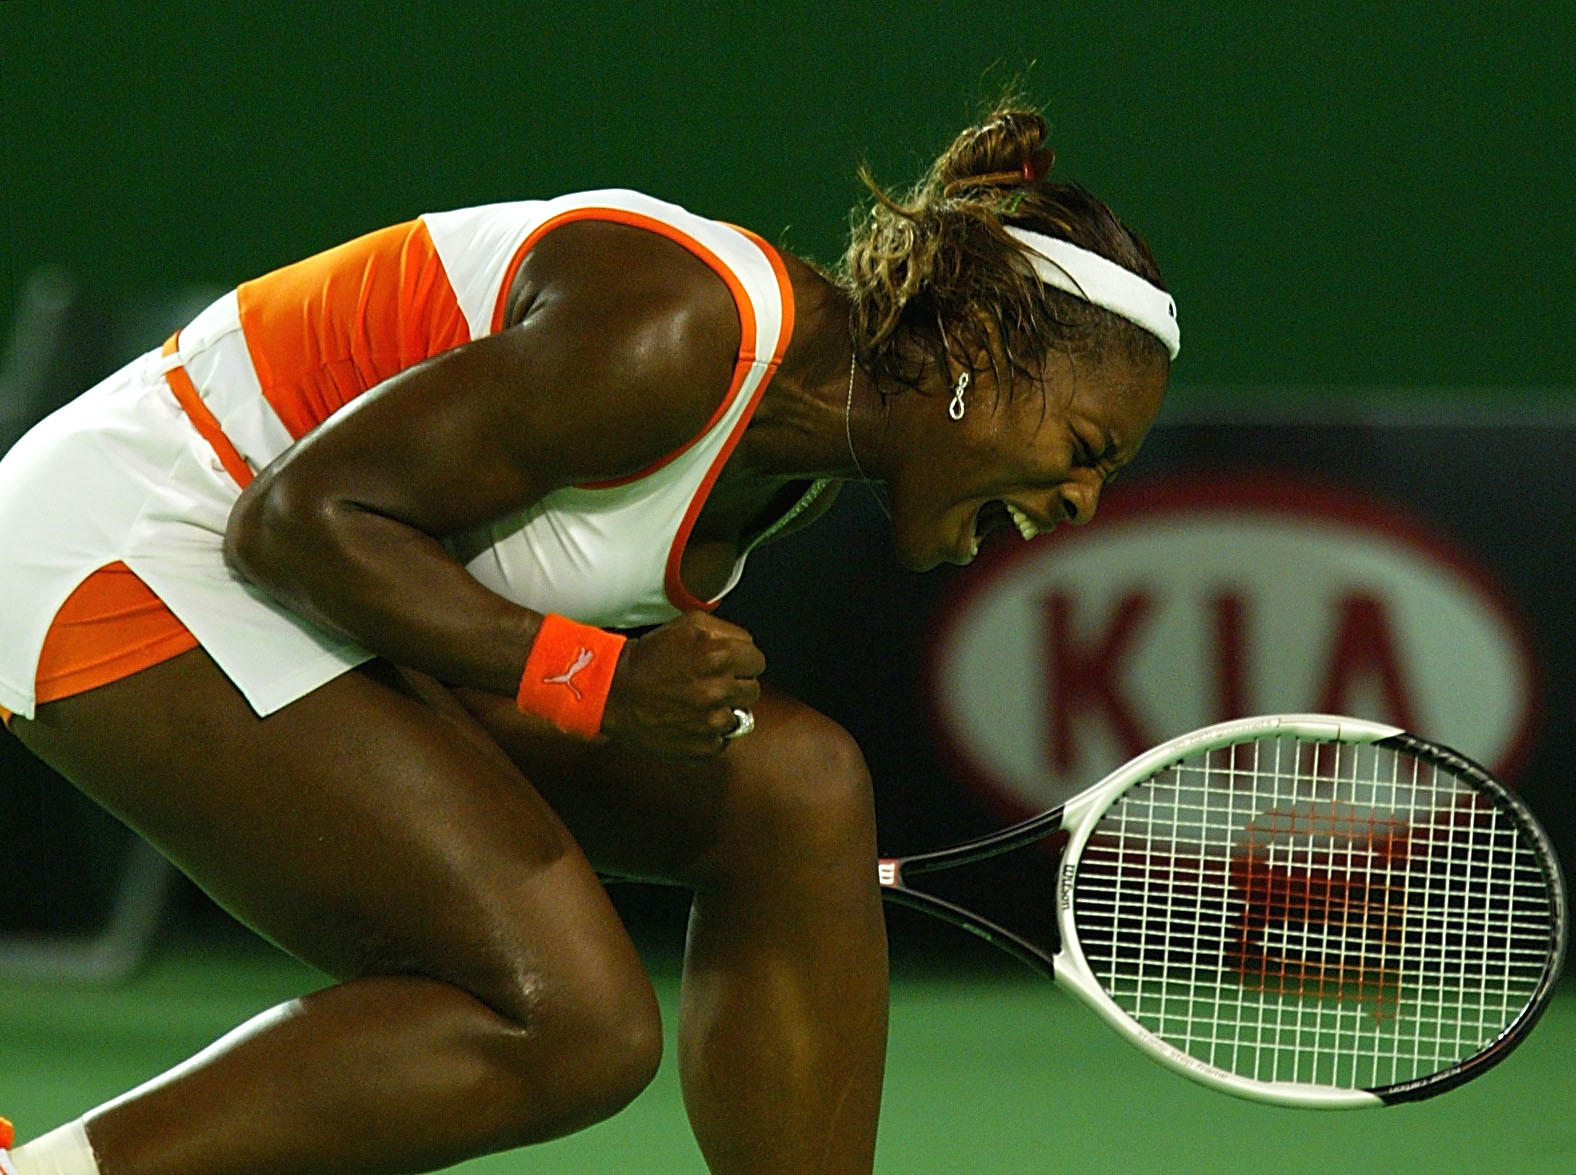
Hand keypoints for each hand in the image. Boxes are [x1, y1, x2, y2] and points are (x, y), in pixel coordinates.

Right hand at [600, 612, 764, 758]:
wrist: (616, 692)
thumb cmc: (651, 656)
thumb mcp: (688, 624)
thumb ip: (726, 630)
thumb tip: (747, 646)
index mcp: (720, 656)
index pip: (758, 661)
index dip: (743, 662)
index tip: (729, 665)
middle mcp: (720, 689)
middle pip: (753, 690)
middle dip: (736, 685)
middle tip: (712, 683)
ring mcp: (712, 721)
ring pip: (741, 716)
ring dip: (724, 710)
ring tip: (698, 703)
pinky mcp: (704, 745)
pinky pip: (723, 739)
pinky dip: (710, 732)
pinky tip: (690, 721)